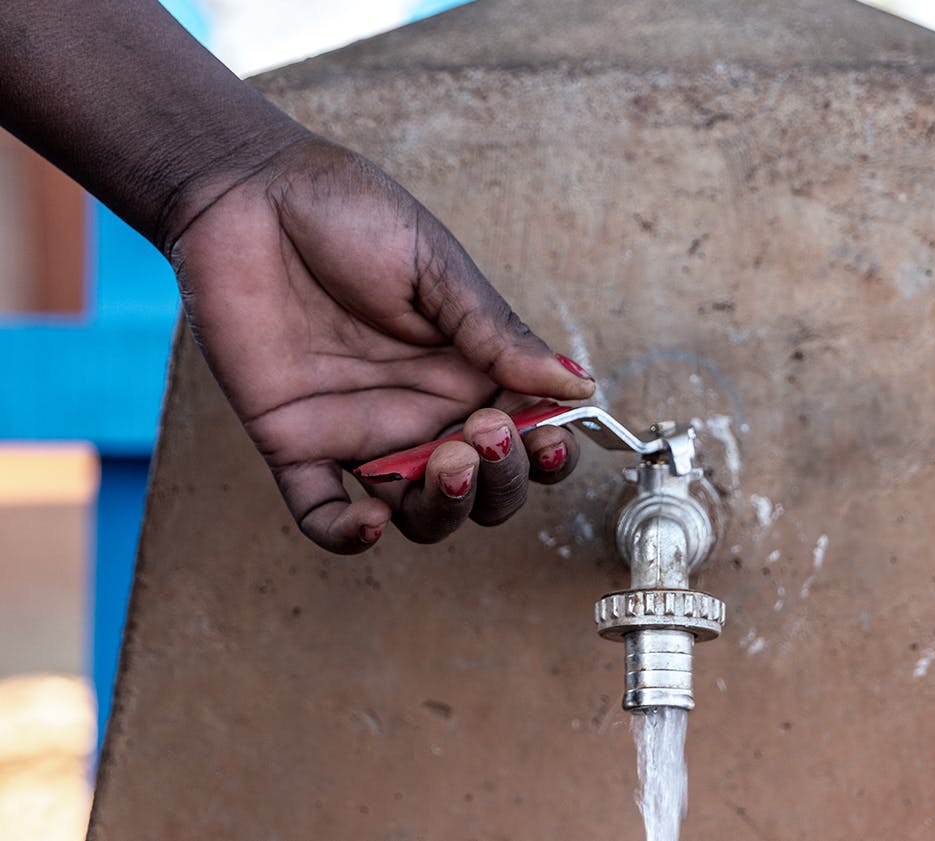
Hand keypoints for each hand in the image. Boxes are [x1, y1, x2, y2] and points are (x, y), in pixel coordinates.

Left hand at [170, 137, 594, 552]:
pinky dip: (346, 535)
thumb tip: (578, 385)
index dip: (545, 452)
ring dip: (445, 508)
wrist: (249, 193)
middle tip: (486, 430)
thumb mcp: (436, 268)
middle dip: (499, 479)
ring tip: (449, 460)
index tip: (548, 432)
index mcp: (466, 370)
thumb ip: (497, 334)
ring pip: (418, 514)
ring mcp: (361, 431)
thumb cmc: (348, 215)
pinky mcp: (296, 441)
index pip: (524, 437)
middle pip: (481, 488)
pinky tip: (371, 520)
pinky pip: (321, 512)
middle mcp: (422, 411)